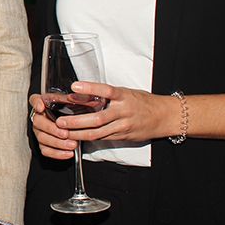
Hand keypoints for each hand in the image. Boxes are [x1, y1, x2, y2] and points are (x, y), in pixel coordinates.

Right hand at [29, 93, 77, 159]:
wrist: (73, 125)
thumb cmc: (70, 111)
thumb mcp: (70, 103)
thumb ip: (69, 100)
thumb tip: (74, 97)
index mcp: (43, 104)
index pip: (35, 100)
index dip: (36, 103)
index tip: (41, 107)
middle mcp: (38, 117)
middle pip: (38, 122)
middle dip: (53, 129)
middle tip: (66, 133)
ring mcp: (39, 131)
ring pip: (43, 138)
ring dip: (58, 143)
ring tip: (72, 144)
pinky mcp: (43, 144)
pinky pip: (46, 150)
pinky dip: (58, 153)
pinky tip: (69, 153)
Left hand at [50, 81, 176, 143]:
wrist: (164, 116)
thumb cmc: (143, 102)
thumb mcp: (126, 92)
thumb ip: (107, 94)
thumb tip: (82, 92)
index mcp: (124, 96)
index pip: (106, 90)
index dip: (90, 88)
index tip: (75, 86)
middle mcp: (123, 111)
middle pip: (97, 118)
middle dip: (77, 122)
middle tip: (61, 122)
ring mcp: (123, 126)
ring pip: (98, 133)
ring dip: (79, 134)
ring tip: (64, 133)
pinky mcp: (123, 136)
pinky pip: (104, 138)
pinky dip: (89, 138)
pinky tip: (77, 138)